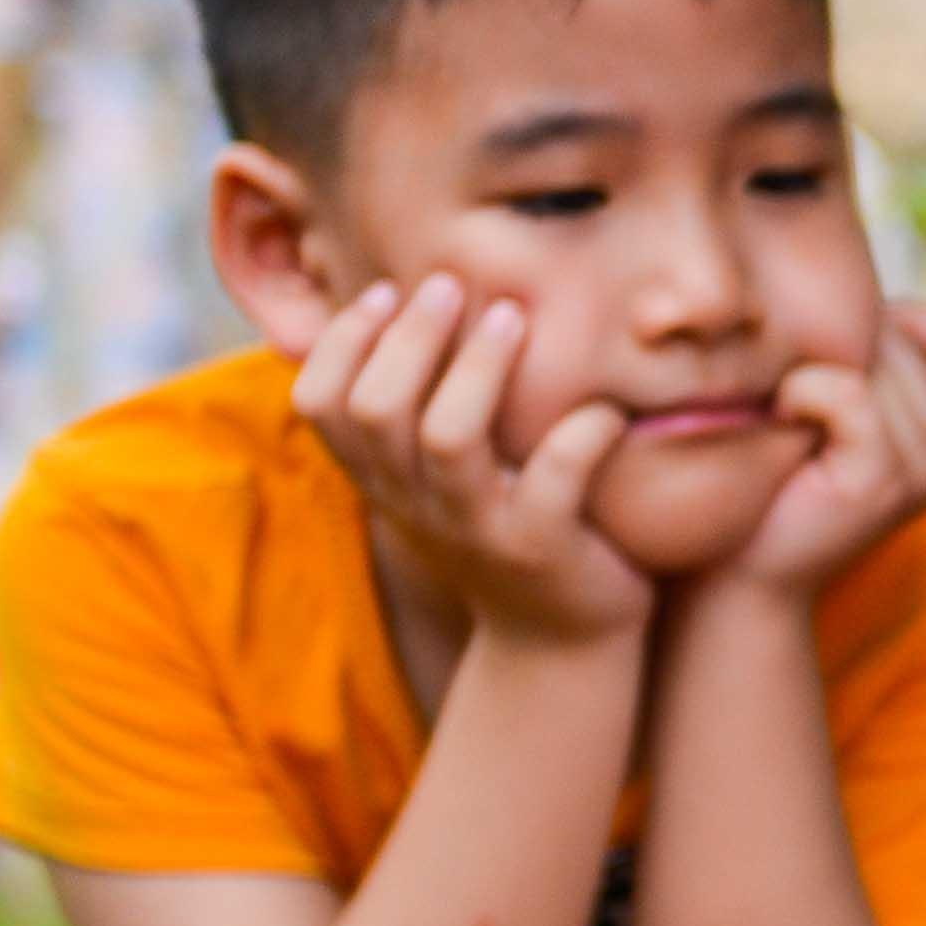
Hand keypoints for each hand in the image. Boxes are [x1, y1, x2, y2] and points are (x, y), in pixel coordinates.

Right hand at [290, 275, 646, 645]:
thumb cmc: (506, 529)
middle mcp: (414, 505)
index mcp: (381, 481)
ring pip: (448, 437)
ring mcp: (476, 529)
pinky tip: (606, 409)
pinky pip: (553, 480)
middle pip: (377, 408)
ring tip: (513, 315)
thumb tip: (406, 306)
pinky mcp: (541, 549)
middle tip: (451, 284)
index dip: (343, 341)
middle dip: (411, 335)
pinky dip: (581, 435)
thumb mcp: (442, 477)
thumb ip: (416, 413)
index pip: (319, 403)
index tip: (386, 291)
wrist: (560, 642)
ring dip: (479, 366)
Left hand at [722, 301, 925, 598]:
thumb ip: (866, 364)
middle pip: (910, 337)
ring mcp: (923, 470)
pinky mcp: (882, 481)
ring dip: (817, 362)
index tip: (844, 357)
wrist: (735, 575)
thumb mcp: (830, 413)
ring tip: (783, 405)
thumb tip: (858, 296)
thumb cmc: (767, 481)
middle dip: (843, 341)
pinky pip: (849, 392)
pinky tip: (780, 416)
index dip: (906, 324)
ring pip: (880, 358)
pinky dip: (804, 390)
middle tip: (791, 385)